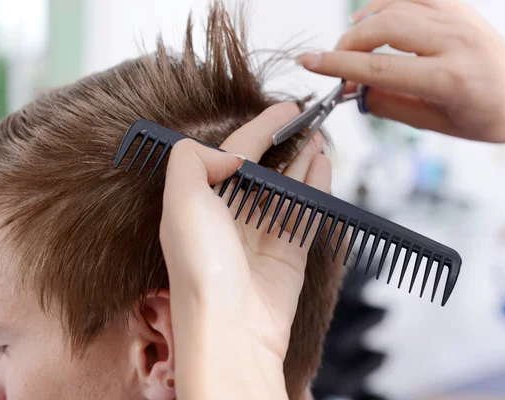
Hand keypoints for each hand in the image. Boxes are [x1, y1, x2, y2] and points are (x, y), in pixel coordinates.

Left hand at [159, 103, 330, 399]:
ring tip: (319, 137)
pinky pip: (305, 211)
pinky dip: (316, 186)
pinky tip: (323, 165)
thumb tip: (231, 154)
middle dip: (283, 143)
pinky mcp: (288, 252)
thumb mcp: (181, 201)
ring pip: (287, 187)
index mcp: (201, 203)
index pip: (234, 152)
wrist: (232, 327)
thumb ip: (193, 160)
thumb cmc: (202, 268)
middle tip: (306, 119)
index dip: (259, 128)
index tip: (284, 108)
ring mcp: (261, 235)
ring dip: (303, 160)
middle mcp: (231, 217)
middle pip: (263, 169)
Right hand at [297, 0, 504, 146]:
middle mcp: (454, 42)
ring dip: (363, 25)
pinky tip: (374, 20)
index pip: (379, 68)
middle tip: (336, 64)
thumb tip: (353, 90)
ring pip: (393, 7)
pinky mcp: (458, 8)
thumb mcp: (434, 124)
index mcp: (449, 80)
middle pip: (381, 29)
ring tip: (353, 47)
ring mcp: (458, 19)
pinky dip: (385, 5)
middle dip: (348, 45)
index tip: (309, 62)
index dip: (337, 66)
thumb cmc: (487, 117)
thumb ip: (389, 104)